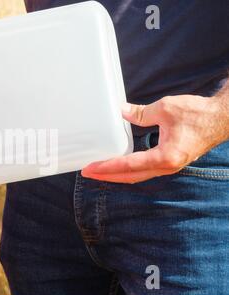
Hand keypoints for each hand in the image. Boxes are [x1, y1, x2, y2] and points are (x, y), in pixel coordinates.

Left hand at [81, 94, 228, 183]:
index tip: (91, 168)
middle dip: (107, 175)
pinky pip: (144, 171)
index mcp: (165, 156)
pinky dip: (128, 170)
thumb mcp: (165, 109)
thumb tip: (122, 112)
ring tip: (98, 171)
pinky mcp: (169, 162)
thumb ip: (141, 113)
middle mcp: (166, 166)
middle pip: (129, 176)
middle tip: (87, 172)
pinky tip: (118, 165)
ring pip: (136, 176)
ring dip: (116, 174)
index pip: (128, 165)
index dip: (107, 167)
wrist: (221, 119)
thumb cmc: (198, 114)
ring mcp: (168, 166)